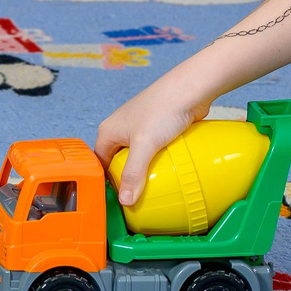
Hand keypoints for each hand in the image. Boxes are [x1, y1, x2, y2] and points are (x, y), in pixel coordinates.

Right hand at [94, 78, 206, 207]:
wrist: (191, 89)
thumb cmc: (163, 109)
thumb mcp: (145, 145)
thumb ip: (133, 173)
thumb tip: (125, 201)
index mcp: (109, 131)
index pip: (100, 163)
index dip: (106, 182)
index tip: (116, 201)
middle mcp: (121, 129)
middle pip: (118, 161)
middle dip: (126, 179)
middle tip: (135, 199)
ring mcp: (140, 129)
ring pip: (138, 157)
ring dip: (144, 171)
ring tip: (152, 190)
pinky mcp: (158, 129)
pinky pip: (153, 152)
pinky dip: (158, 163)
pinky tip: (167, 173)